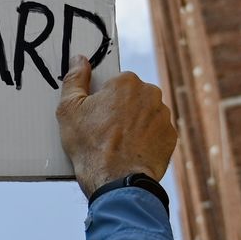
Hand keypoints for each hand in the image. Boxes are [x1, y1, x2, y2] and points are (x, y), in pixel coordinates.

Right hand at [55, 61, 175, 195]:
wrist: (117, 180)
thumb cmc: (91, 145)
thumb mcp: (69, 110)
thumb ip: (74, 79)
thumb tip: (79, 59)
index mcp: (126, 82)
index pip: (114, 84)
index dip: (102, 101)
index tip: (95, 117)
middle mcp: (151, 93)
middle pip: (132, 98)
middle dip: (120, 111)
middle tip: (105, 133)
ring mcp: (164, 116)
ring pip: (145, 115)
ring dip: (134, 125)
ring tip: (118, 146)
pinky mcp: (171, 137)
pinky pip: (156, 134)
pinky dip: (145, 141)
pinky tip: (131, 153)